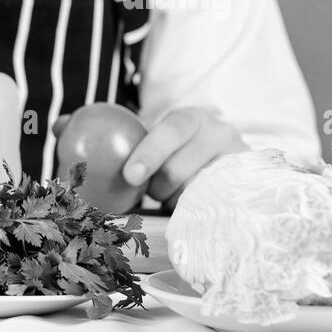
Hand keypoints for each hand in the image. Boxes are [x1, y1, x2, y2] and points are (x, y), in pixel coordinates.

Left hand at [121, 107, 245, 209]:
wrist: (229, 158)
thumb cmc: (182, 152)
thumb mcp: (166, 140)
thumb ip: (134, 144)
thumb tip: (85, 145)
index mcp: (192, 118)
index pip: (171, 131)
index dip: (149, 152)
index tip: (130, 175)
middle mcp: (220, 133)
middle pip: (178, 171)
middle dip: (157, 189)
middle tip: (155, 191)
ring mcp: (238, 159)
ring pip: (193, 195)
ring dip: (177, 203)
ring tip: (179, 196)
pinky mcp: (247, 185)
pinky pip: (214, 208)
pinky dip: (197, 213)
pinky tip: (193, 211)